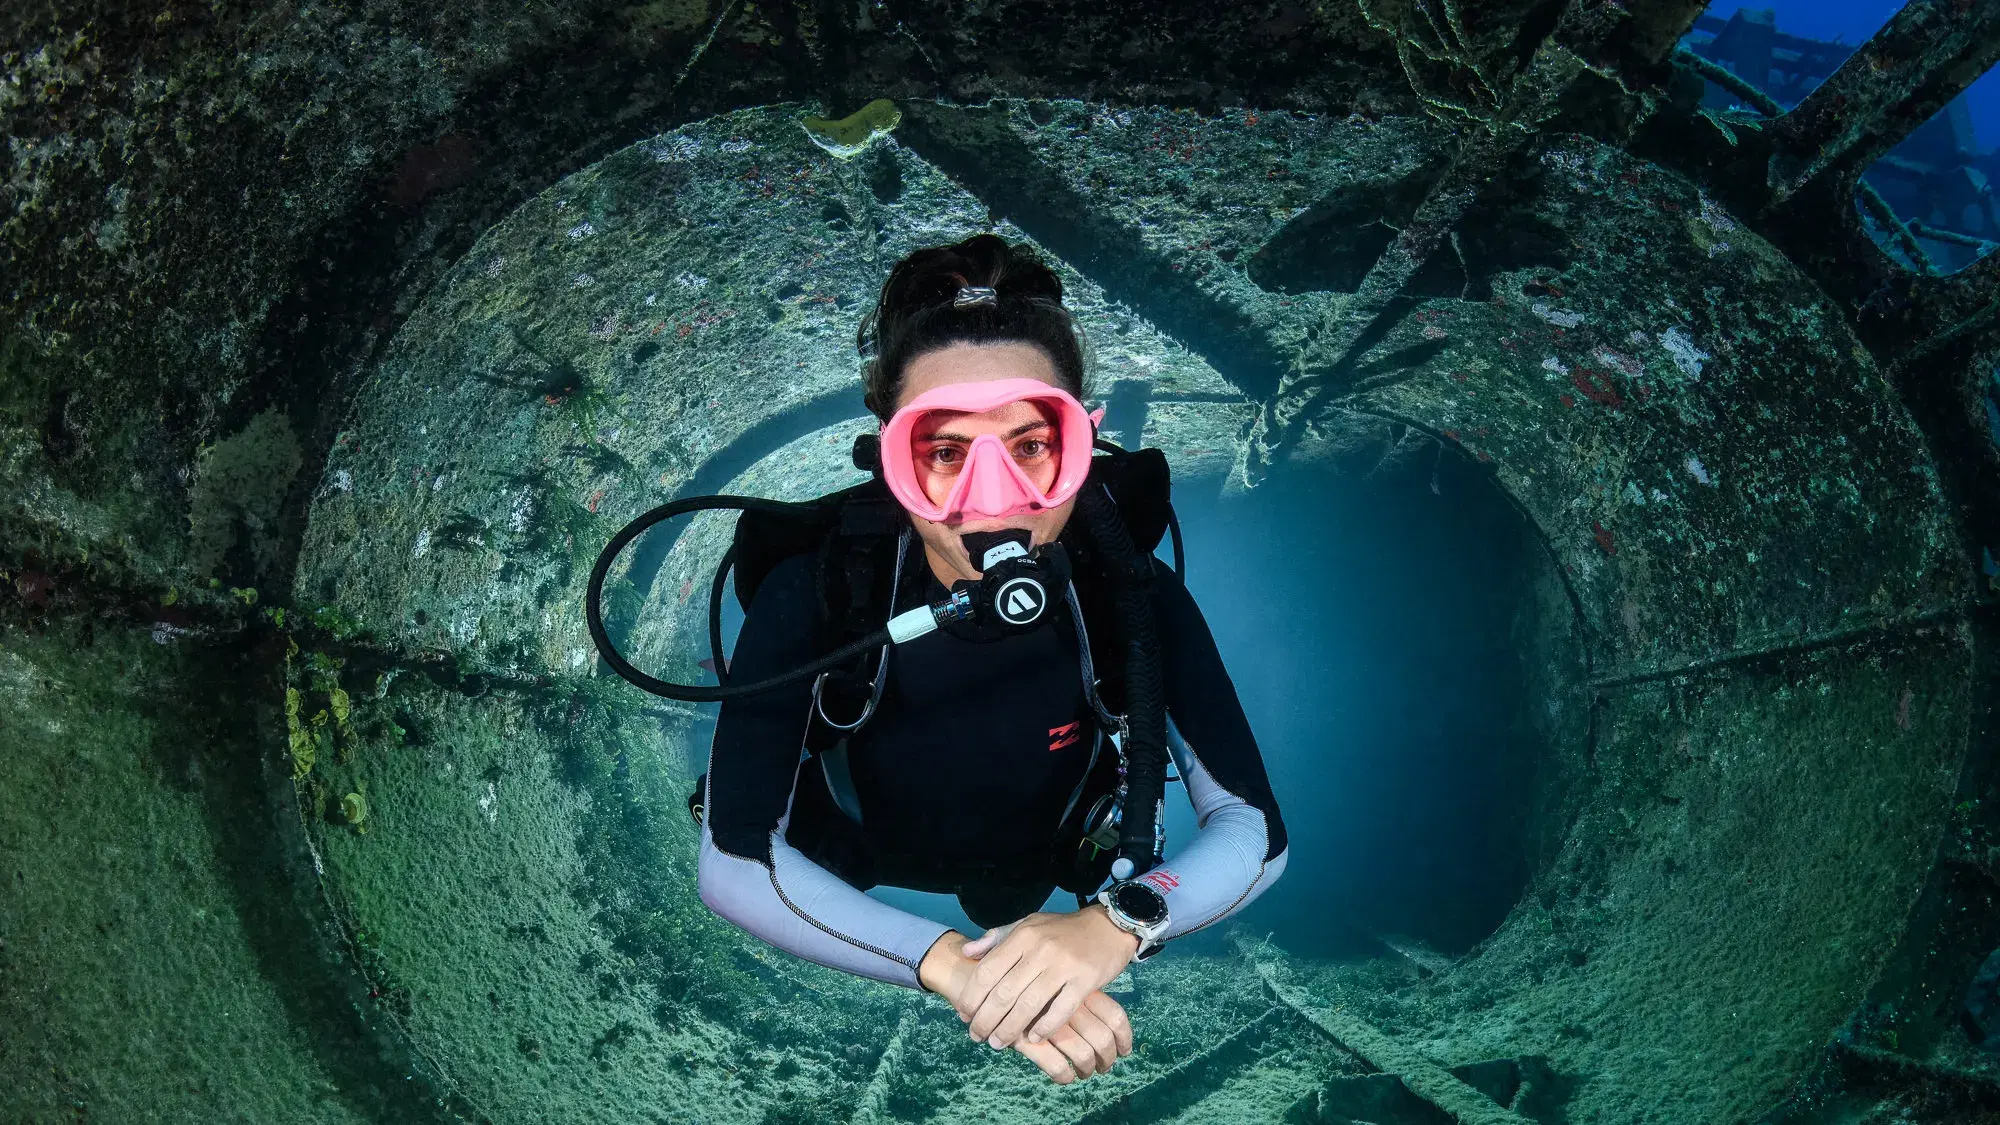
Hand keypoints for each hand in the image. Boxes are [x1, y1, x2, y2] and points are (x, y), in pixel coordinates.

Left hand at [956, 907, 1139, 1050]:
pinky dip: (1045, 1028)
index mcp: (1023, 936)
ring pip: (1029, 1005)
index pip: (988, 970)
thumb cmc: (1062, 929)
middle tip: (977, 1036)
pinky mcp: (1086, 980)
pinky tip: (1034, 1039)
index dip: (972, 996)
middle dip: (986, 1019)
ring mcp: (1064, 965)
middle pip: (1004, 993)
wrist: (1108, 926)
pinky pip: (1061, 1010)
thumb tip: (966, 953)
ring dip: (1010, 1029)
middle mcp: (1040, 950)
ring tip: (998, 1043)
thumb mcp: (1028, 925)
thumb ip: (996, 938)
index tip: (963, 1014)